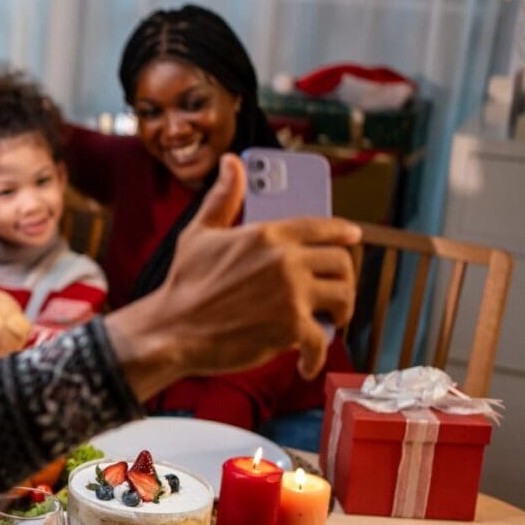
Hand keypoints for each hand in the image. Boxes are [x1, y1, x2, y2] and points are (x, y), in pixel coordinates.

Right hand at [107, 155, 358, 398]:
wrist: (171, 330)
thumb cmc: (183, 284)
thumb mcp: (199, 233)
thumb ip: (223, 197)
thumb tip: (231, 163)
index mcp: (267, 234)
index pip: (321, 227)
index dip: (343, 233)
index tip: (353, 238)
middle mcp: (285, 260)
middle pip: (341, 262)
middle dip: (342, 278)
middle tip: (333, 292)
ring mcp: (291, 295)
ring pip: (343, 297)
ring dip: (341, 311)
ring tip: (328, 321)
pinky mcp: (290, 328)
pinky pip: (322, 341)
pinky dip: (316, 356)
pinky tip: (307, 362)